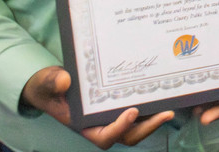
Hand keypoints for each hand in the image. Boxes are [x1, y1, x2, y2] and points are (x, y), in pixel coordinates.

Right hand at [21, 66, 173, 148]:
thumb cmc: (48, 87)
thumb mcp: (46, 83)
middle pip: (129, 135)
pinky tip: (164, 93)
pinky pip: (138, 110)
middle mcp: (101, 125)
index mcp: (84, 126)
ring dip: (154, 119)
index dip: (120, 127)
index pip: (106, 136)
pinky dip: (150, 105)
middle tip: (167, 113)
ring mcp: (112, 117)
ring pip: (137, 126)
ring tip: (173, 106)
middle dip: (148, 127)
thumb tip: (64, 81)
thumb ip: (52, 83)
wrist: (52, 84)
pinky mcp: (119, 106)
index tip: (132, 111)